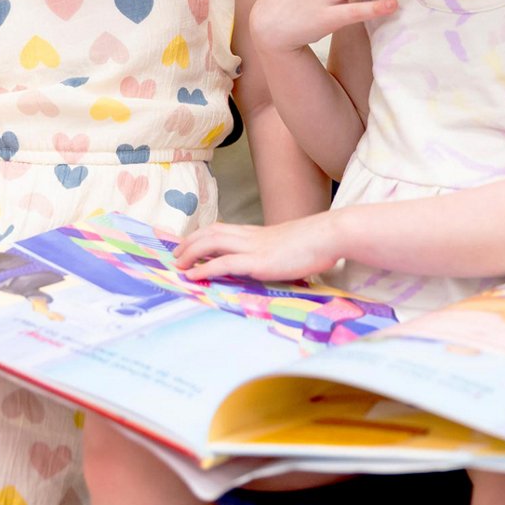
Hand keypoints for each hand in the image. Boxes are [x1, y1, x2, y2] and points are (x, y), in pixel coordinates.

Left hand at [174, 214, 339, 283]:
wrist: (328, 236)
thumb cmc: (316, 244)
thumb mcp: (290, 246)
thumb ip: (277, 252)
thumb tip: (275, 262)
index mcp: (258, 233)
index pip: (222, 228)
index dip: (202, 235)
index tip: (189, 244)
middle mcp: (251, 236)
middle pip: (211, 232)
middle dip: (189, 242)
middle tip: (176, 255)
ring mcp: (253, 248)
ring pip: (211, 243)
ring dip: (190, 253)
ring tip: (178, 265)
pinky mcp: (258, 262)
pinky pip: (224, 263)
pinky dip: (205, 268)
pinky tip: (194, 276)